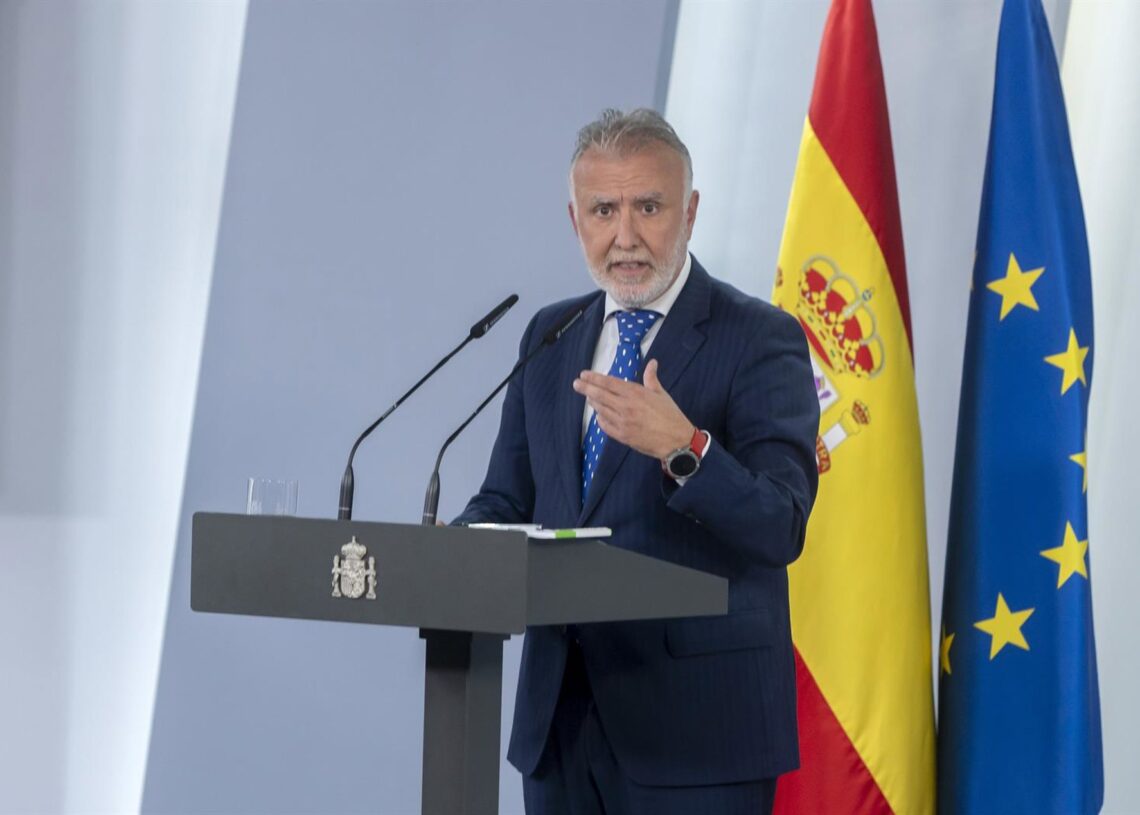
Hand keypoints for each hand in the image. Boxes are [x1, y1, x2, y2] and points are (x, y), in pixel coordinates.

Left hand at [573, 359, 694, 459]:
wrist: (676, 440)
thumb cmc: (671, 416)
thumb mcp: (661, 394)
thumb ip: (651, 378)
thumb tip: (652, 363)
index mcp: (635, 394)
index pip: (609, 383)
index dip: (594, 378)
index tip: (584, 374)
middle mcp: (626, 407)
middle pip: (600, 395)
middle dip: (586, 388)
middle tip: (576, 384)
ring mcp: (622, 422)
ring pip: (601, 410)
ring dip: (593, 402)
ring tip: (588, 397)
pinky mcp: (622, 436)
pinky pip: (605, 426)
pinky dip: (600, 419)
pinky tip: (599, 415)